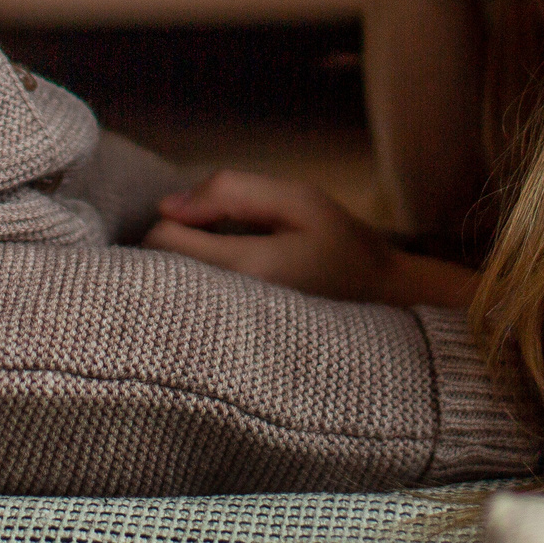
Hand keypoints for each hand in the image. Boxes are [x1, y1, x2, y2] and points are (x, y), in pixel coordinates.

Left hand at [141, 170, 475, 309]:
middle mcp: (229, 313)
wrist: (388, 307)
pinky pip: (189, 317)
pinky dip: (195, 296)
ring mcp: (227, 337)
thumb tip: (168, 205)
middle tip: (210, 239)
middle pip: (155, 275)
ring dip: (180, 274)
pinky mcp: (230, 350)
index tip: (203, 217)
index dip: (173, 219)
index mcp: (247, 271)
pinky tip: (226, 290)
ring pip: (168, 298)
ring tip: (220, 264)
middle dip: (170, 249)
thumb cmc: (345, 248)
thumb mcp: (300, 201)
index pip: (161, 241)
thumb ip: (232, 192)